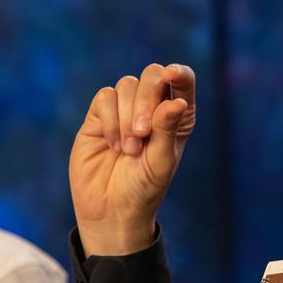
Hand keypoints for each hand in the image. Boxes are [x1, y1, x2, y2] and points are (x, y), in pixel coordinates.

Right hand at [69, 63, 195, 255]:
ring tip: (129, 150)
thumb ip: (167, 129)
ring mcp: (124, 110)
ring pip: (126, 85)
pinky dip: (110, 119)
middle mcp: (152, 108)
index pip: (182, 81)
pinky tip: (114, 145)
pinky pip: (104, 97)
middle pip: (152, 76)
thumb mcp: (161, 161)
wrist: (111, 209)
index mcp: (176, 116)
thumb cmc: (144, 188)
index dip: (179, 73)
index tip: (172, 75)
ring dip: (127, 116)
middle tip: (143, 132)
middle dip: (147, 98)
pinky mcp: (99, 117)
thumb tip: (177, 102)